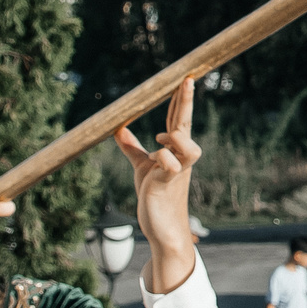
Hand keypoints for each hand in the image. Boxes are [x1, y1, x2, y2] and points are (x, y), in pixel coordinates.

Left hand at [116, 77, 202, 293]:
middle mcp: (179, 158)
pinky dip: (163, 158)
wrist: (163, 228)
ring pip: (188, 146)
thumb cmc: (155, 196)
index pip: (178, 120)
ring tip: (160, 139)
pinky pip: (170, 165)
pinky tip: (157, 161)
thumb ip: (133, 148)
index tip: (184, 80)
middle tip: (187, 81)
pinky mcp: (167, 184)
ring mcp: (176, 171)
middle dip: (185, 104)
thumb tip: (118, 128)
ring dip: (176, 137)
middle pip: (184, 125)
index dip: (180, 101)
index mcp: (174, 151)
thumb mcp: (142, 167)